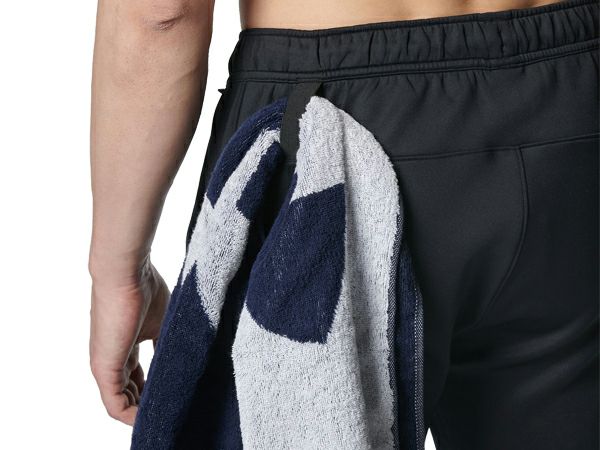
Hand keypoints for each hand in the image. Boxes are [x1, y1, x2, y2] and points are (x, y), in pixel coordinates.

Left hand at [89, 257, 169, 424]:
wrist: (127, 272)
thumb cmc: (145, 287)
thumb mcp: (163, 321)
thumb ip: (168, 344)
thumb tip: (185, 362)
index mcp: (127, 346)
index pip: (137, 378)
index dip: (153, 391)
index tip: (172, 396)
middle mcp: (114, 358)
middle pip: (129, 392)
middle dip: (148, 405)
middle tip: (171, 412)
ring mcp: (106, 364)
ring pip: (122, 402)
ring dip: (141, 414)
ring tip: (164, 418)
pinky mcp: (104, 368)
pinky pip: (115, 404)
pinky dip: (131, 416)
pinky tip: (149, 420)